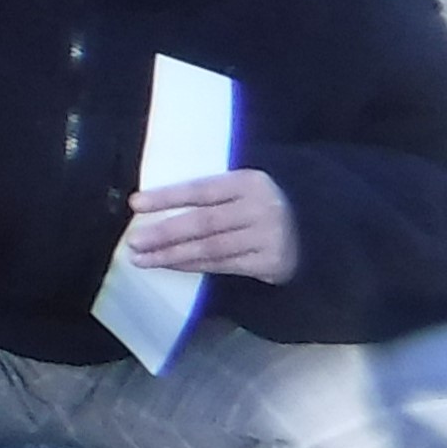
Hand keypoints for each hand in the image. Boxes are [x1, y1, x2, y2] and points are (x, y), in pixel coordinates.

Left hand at [128, 168, 300, 283]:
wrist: (313, 229)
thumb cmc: (260, 204)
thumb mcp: (241, 188)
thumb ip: (208, 194)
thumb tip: (152, 204)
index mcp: (248, 182)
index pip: (201, 190)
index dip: (167, 197)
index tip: (135, 204)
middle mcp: (259, 209)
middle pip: (203, 222)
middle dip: (164, 233)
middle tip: (133, 241)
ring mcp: (266, 238)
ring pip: (210, 248)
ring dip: (171, 255)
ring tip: (141, 259)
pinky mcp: (270, 263)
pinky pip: (222, 265)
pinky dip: (192, 265)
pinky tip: (169, 265)